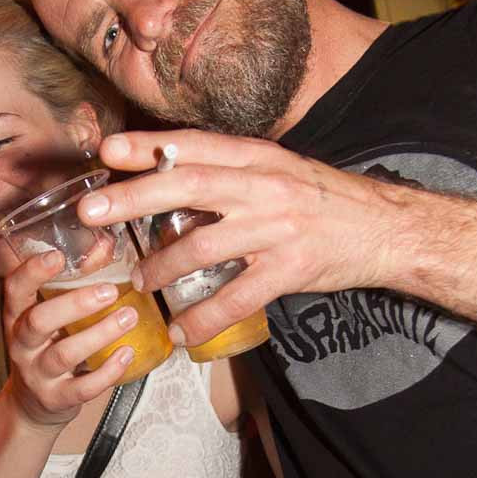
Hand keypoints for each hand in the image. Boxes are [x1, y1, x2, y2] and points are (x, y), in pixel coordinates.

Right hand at [2, 251, 137, 427]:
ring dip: (100, 334)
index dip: (32, 271)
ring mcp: (37, 374)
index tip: (58, 256)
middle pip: (39, 321)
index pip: (15, 290)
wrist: (32, 406)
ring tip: (129, 317)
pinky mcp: (56, 398)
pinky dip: (108, 371)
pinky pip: (82, 387)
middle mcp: (23, 344)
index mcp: (18, 317)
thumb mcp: (51, 319)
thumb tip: (104, 248)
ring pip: (64, 354)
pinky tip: (127, 353)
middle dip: (75, 304)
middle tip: (110, 291)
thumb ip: (72, 288)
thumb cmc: (47, 349)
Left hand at [81, 129, 402, 345]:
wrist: (384, 228)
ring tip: (141, 283)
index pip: (194, 146)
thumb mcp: (278, 169)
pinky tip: (181, 331)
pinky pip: (236, 298)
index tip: (108, 152)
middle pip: (187, 186)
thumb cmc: (321, 199)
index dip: (149, 147)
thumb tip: (168, 175)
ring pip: (203, 246)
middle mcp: (263, 187)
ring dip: (163, 268)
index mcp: (257, 158)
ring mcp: (276, 229)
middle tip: (92, 211)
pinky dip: (203, 318)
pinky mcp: (289, 269)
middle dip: (133, 198)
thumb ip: (230, 172)